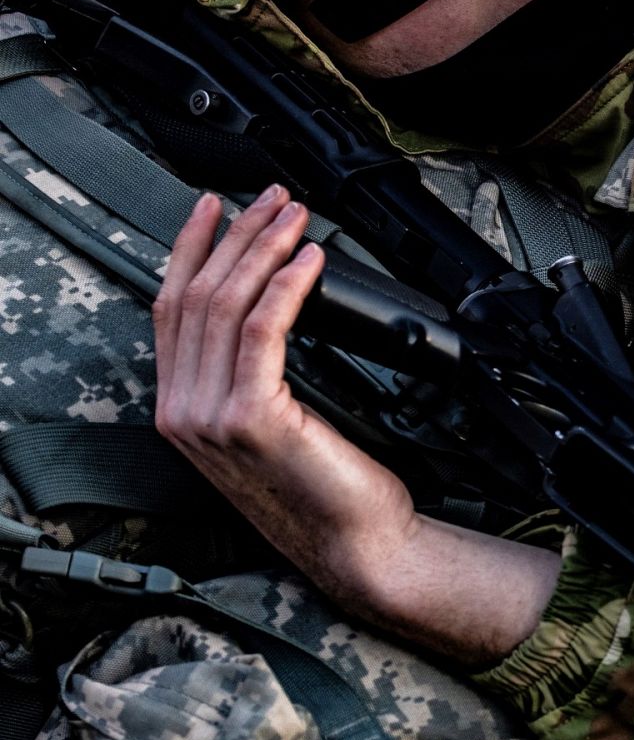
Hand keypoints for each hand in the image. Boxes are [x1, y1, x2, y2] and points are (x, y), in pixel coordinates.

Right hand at [154, 187, 558, 660]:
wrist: (356, 543)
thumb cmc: (330, 484)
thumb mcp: (276, 418)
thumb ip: (255, 370)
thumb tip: (276, 296)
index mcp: (181, 407)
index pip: (171, 308)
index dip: (190, 248)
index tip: (217, 205)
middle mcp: (182, 410)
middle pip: (196, 295)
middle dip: (237, 234)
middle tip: (275, 197)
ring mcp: (210, 416)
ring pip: (225, 305)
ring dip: (265, 249)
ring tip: (297, 216)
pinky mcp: (251, 417)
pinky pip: (263, 331)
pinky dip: (288, 286)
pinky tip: (311, 260)